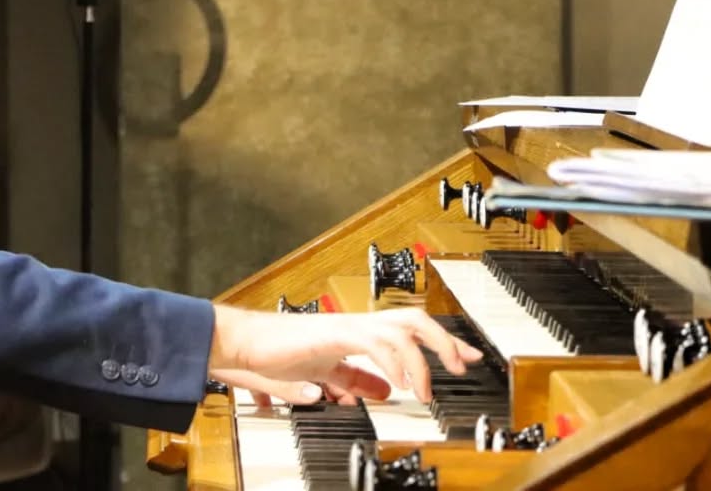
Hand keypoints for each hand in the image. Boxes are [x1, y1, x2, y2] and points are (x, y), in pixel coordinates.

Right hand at [208, 305, 484, 403]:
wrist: (244, 344)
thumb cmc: (275, 356)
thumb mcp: (325, 373)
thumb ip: (354, 380)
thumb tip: (384, 390)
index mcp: (356, 331)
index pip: (408, 329)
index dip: (441, 343)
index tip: (466, 358)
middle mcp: (356, 323)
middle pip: (414, 318)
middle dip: (444, 341)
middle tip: (462, 365)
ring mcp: (346, 325)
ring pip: (401, 327)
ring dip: (422, 359)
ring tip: (425, 390)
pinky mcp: (334, 333)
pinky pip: (374, 342)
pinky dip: (392, 362)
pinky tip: (397, 384)